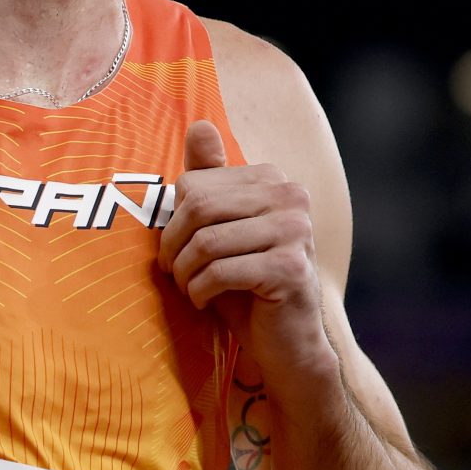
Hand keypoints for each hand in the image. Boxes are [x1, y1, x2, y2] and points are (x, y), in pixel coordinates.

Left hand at [159, 121, 336, 386]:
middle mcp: (292, 199)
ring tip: (191, 289)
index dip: (174, 221)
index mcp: (275, 181)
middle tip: (175, 272)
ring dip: (186, 274)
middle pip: (199, 208)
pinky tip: (206, 301)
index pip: (196, 185)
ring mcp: (296, 232)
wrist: (286, 344)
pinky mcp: (290, 269)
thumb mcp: (221, 229)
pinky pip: (221, 272)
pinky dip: (201, 291)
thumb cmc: (246, 285)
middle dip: (174, 246)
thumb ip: (210, 179)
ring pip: (207, 242)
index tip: (177, 250)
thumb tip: (199, 125)